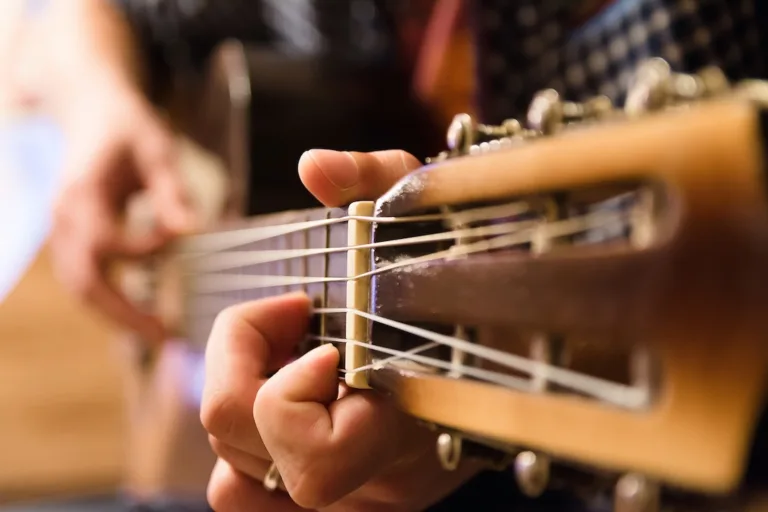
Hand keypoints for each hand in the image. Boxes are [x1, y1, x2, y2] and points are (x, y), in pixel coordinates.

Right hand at [10, 0, 194, 342]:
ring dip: (117, 315)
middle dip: (123, 313)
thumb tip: (190, 233)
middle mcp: (65, 218)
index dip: (144, 250)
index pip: (106, 241)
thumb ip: (171, 191)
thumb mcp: (157, 149)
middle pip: (83, 281)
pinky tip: (144, 315)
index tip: (181, 243)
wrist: (91, 110)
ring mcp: (63, 231)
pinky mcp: (72, 238)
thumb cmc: (129, 128)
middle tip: (166, 337)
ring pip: (81, 287)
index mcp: (83, 193)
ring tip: (159, 334)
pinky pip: (85, 279)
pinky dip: (111, 301)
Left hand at [202, 149, 482, 510]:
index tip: (316, 323)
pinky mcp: (342, 493)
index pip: (312, 460)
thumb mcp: (432, 210)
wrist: (517, 337)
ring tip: (281, 353)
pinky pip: (245, 494)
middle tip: (288, 313)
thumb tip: (315, 169)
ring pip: (233, 485)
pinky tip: (282, 387)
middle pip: (244, 459)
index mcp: (407, 423)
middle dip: (239, 368)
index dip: (287, 394)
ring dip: (237, 405)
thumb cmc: (472, 274)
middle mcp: (377, 478)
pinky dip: (242, 442)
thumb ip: (375, 179)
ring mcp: (356, 494)